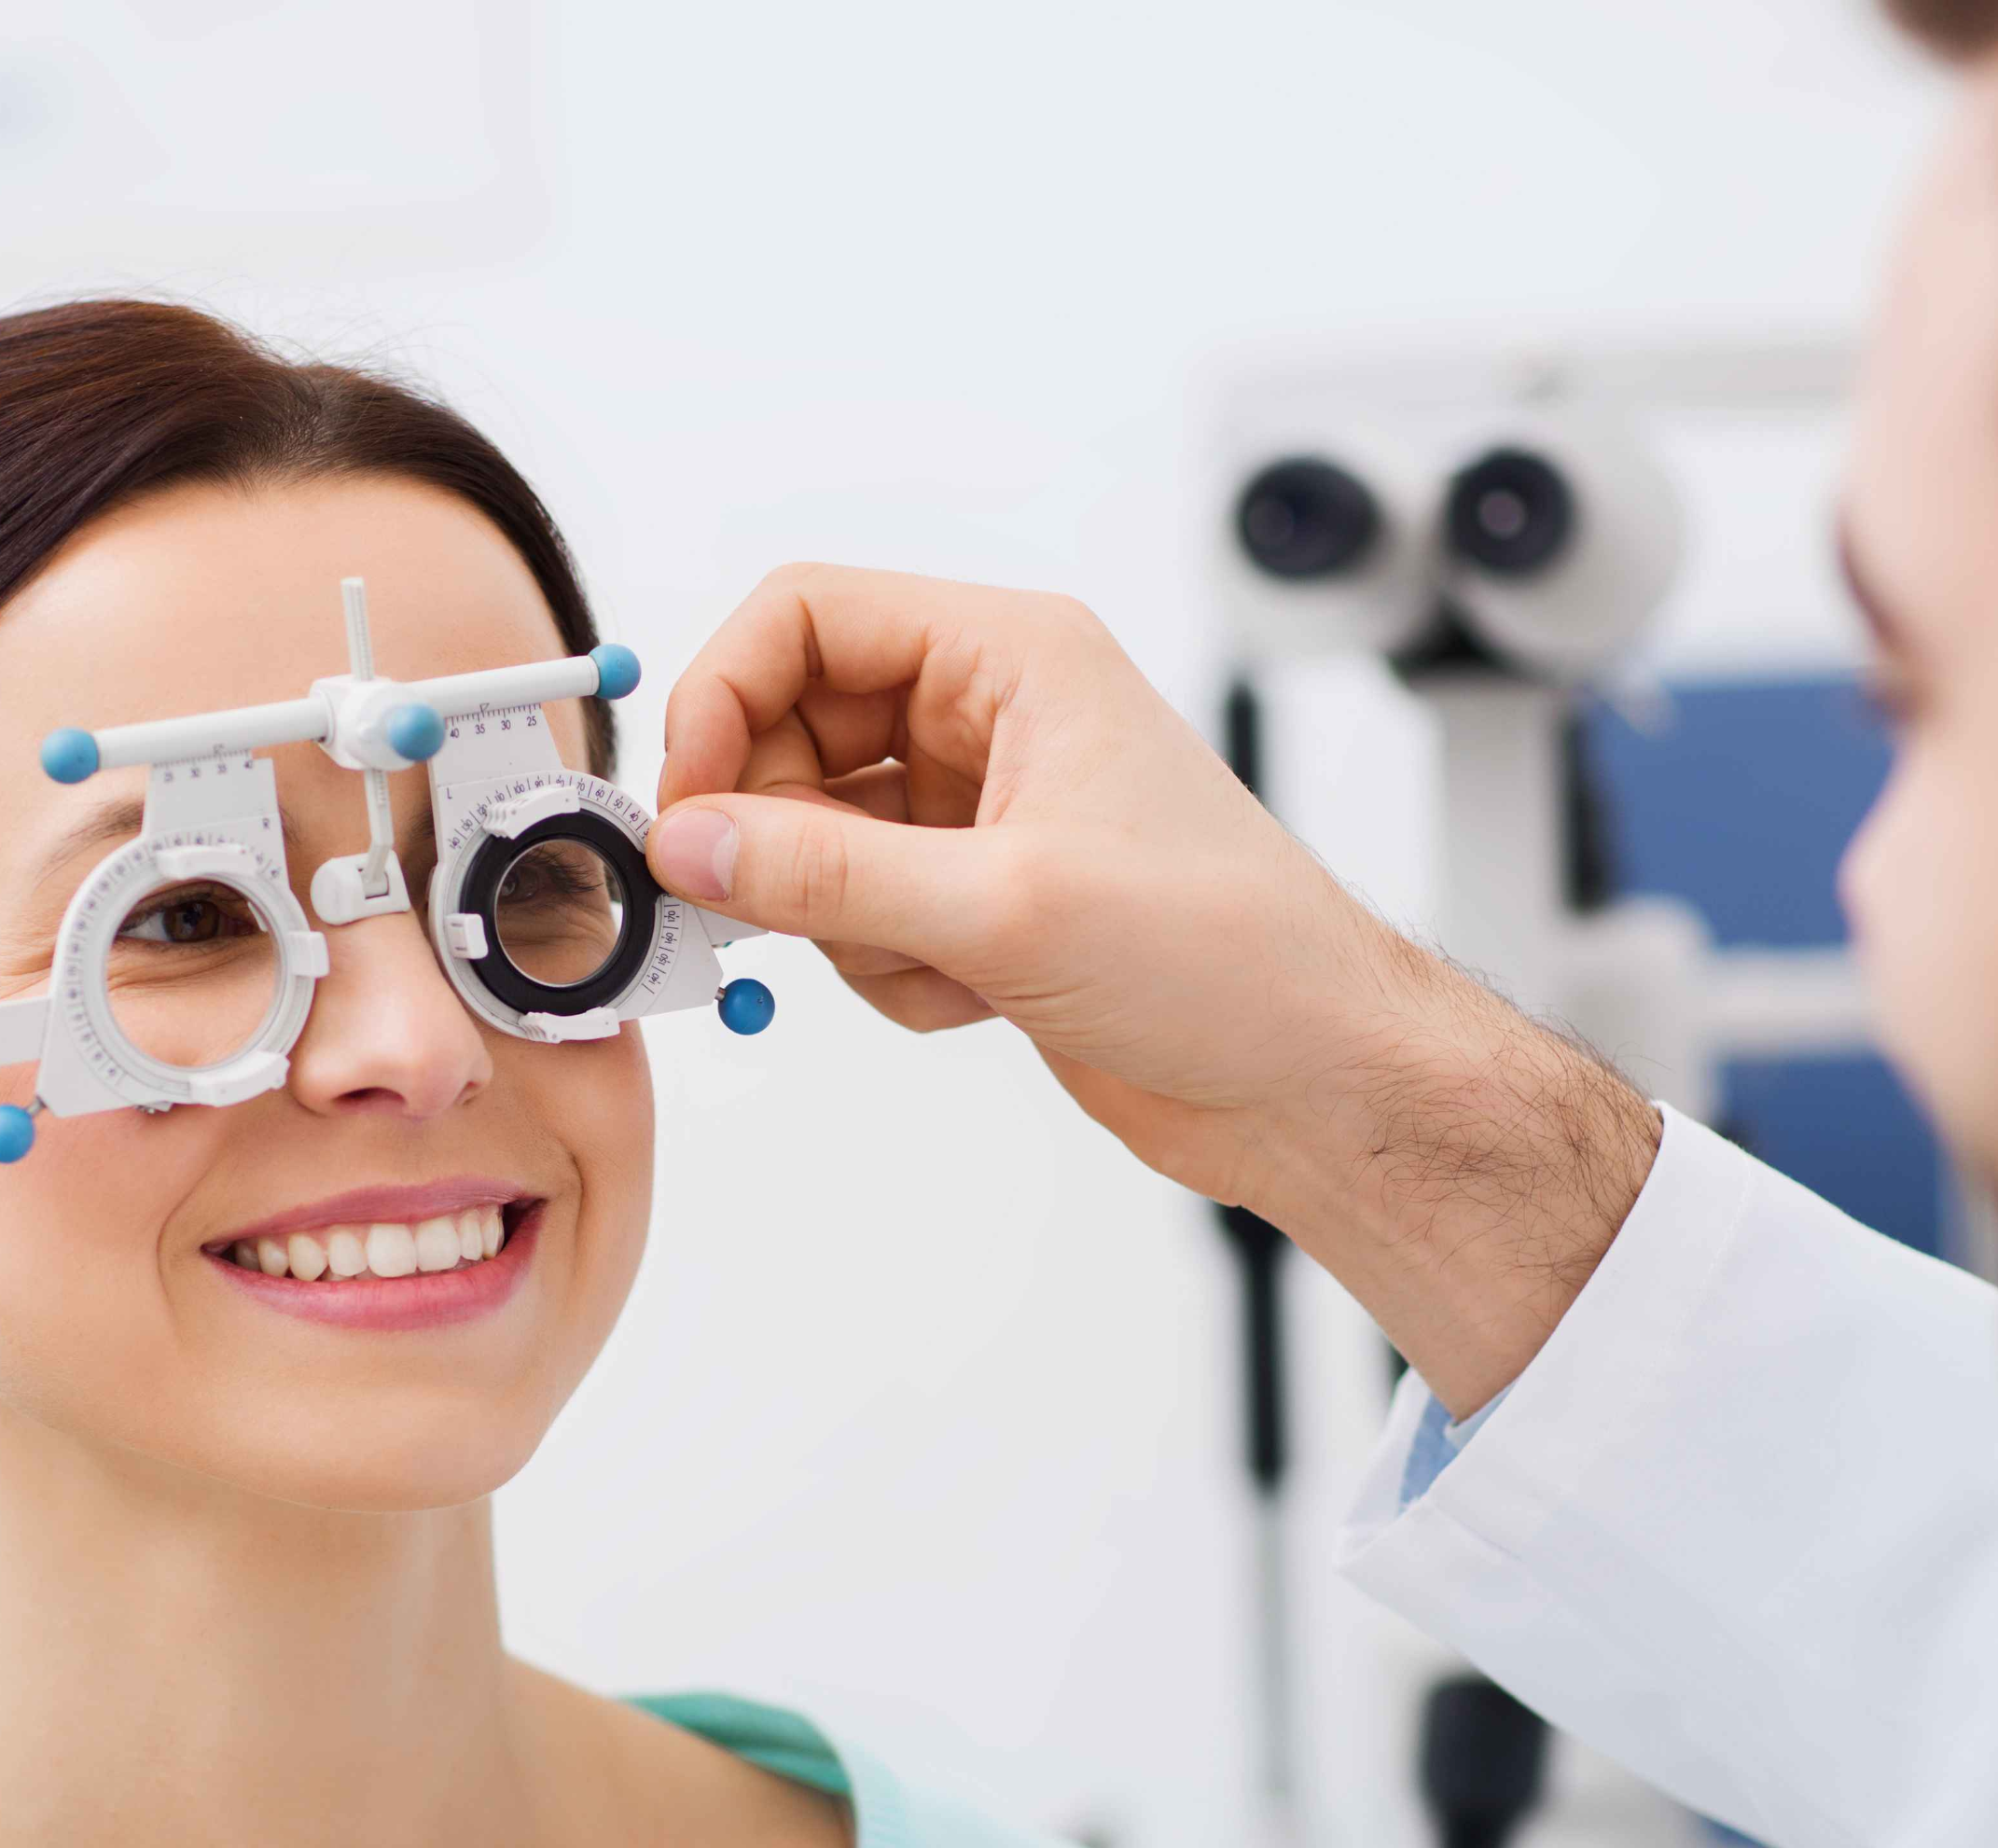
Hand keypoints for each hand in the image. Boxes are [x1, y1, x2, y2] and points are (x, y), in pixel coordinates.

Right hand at [649, 564, 1656, 1411]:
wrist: (1310, 1080)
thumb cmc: (1225, 958)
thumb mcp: (1006, 908)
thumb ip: (828, 872)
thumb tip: (689, 845)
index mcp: (1013, 659)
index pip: (808, 616)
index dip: (725, 696)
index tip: (687, 807)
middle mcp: (991, 718)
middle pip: (794, 730)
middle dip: (775, 831)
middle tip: (756, 909)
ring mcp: (982, 812)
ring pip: (816, 837)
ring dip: (842, 919)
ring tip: (934, 967)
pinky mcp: (979, 901)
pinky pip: (859, 915)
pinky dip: (888, 969)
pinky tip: (976, 1002)